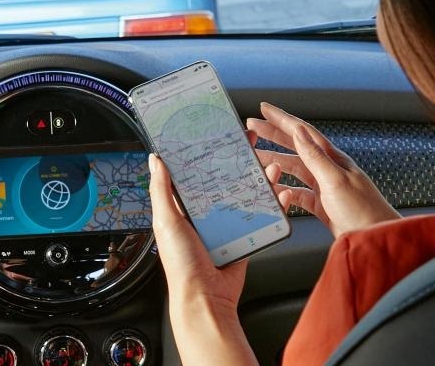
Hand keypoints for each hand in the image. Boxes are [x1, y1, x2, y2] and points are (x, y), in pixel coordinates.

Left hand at [148, 139, 287, 365]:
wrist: (206, 300)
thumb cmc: (182, 265)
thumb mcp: (166, 222)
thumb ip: (161, 191)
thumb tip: (155, 160)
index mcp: (181, 209)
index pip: (192, 173)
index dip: (202, 153)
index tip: (213, 133)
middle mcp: (203, 215)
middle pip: (221, 179)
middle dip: (234, 159)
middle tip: (247, 141)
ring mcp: (224, 226)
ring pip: (242, 194)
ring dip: (256, 177)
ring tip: (269, 162)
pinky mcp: (243, 238)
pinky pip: (258, 216)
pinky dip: (270, 203)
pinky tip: (280, 192)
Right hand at [247, 102, 400, 237]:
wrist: (375, 239)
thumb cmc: (362, 211)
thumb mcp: (335, 180)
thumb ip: (315, 156)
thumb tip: (298, 131)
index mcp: (333, 159)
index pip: (303, 132)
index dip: (282, 119)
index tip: (264, 108)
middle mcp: (328, 169)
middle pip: (295, 146)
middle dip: (273, 135)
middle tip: (253, 126)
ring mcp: (325, 186)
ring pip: (294, 168)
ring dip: (275, 161)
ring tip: (256, 158)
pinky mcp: (322, 204)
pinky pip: (298, 192)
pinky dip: (284, 189)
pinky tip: (275, 189)